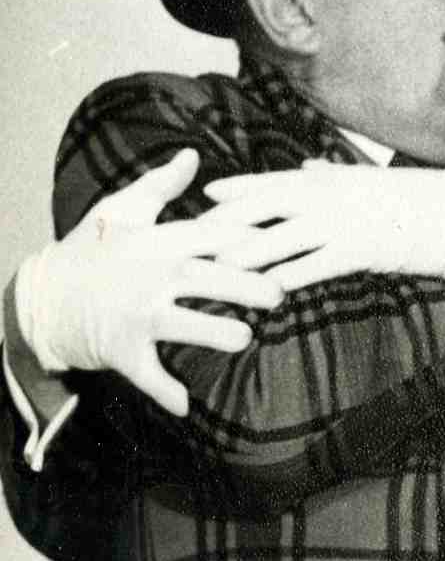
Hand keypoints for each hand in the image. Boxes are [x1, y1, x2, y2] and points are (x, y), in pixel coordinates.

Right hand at [11, 153, 296, 413]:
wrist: (44, 295)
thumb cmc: (92, 251)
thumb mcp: (121, 211)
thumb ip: (162, 186)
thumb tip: (193, 156)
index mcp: (156, 242)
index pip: (212, 235)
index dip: (250, 238)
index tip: (283, 241)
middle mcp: (150, 276)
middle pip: (207, 277)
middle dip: (247, 286)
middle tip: (279, 295)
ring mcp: (136, 314)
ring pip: (184, 324)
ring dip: (217, 332)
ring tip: (244, 337)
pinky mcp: (122, 348)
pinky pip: (148, 373)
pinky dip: (165, 390)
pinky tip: (186, 404)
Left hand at [206, 161, 444, 290]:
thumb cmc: (413, 200)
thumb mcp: (368, 180)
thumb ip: (334, 174)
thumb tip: (311, 168)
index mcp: (327, 180)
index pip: (272, 182)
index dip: (238, 189)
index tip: (206, 195)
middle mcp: (326, 197)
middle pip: (264, 209)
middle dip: (228, 223)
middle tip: (196, 238)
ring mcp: (339, 224)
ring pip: (280, 239)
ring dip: (246, 255)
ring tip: (218, 269)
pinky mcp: (357, 252)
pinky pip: (313, 266)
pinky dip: (288, 277)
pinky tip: (266, 290)